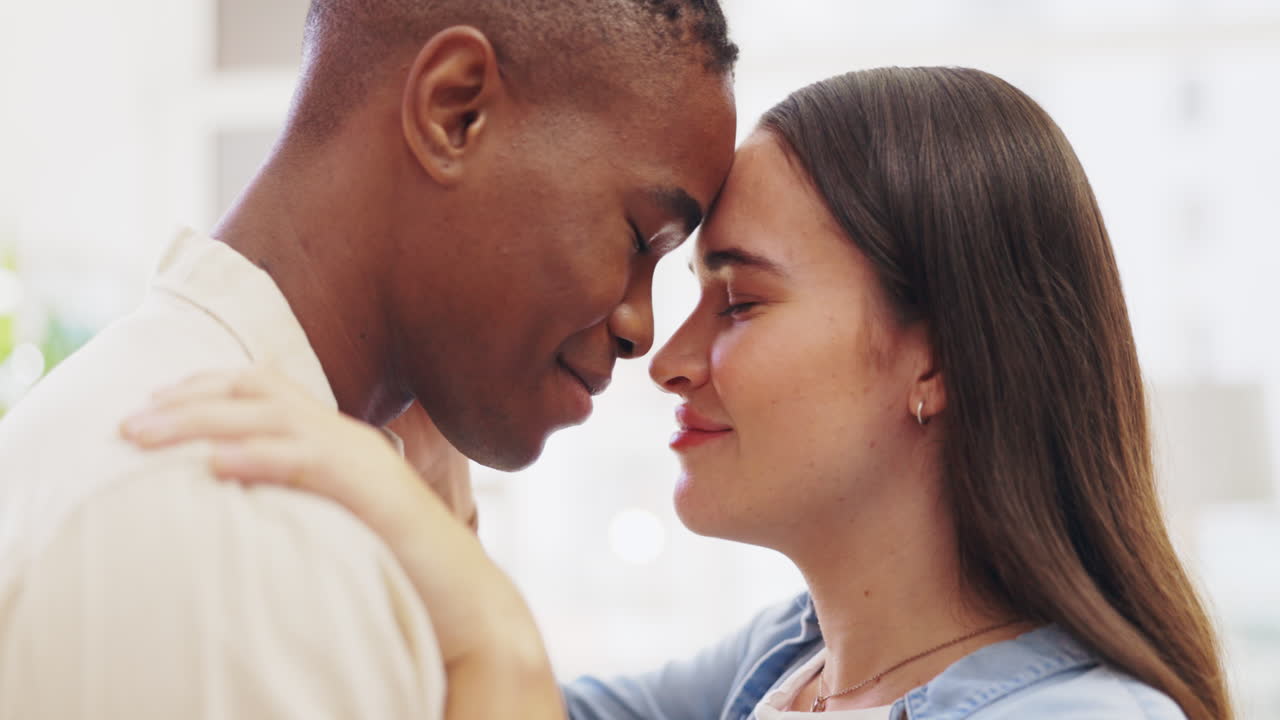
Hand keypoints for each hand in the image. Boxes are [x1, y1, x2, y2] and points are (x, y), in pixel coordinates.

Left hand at [120, 368, 515, 665]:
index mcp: (338, 436)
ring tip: (146, 437)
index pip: (265, 384)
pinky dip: (258, 457)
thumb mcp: (335, 517)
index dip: (202, 385)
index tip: (151, 401)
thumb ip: (295, 493)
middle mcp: (347, 436)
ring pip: (272, 418)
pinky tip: (215, 465)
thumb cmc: (395, 567)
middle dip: (185, 399)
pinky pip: (308, 463)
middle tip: (127, 423)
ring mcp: (362, 460)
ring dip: (200, 422)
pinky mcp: (371, 492)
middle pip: (257, 392)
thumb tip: (231, 490)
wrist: (463, 598)